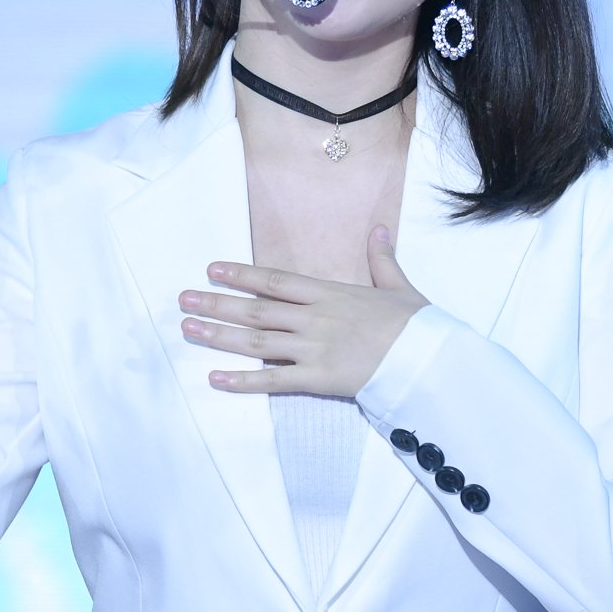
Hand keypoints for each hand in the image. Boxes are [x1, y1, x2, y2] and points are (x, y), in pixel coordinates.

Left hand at [177, 225, 429, 397]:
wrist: (429, 360)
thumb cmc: (416, 325)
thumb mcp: (398, 286)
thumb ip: (381, 259)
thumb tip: (379, 229)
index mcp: (331, 294)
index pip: (276, 281)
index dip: (242, 274)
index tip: (212, 269)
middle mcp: (315, 319)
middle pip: (256, 311)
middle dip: (217, 304)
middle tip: (183, 300)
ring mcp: (313, 349)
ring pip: (256, 342)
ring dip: (219, 336)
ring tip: (188, 330)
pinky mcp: (318, 379)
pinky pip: (273, 381)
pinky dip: (243, 381)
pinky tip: (215, 378)